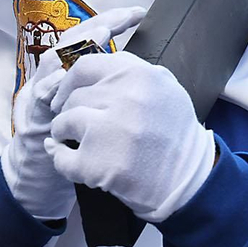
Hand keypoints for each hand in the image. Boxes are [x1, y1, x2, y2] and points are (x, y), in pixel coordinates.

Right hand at [0, 7, 144, 220]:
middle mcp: (54, 76)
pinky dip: (52, 83)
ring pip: (52, 60)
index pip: (94, 38)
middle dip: (97, 26)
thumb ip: (112, 90)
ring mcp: (39, 93)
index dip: (113, 23)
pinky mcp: (31, 116)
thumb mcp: (99, 111)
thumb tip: (142, 71)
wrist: (42, 175)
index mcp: (73, 74)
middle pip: (72, 41)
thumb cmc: (77, 142)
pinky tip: (65, 74)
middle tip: (121, 18)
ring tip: (99, 34)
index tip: (138, 14)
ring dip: (75, 46)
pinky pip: (38, 95)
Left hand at [43, 52, 214, 222]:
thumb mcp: (163, 87)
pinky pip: (61, 157)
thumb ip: (128, 70)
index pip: (85, 66)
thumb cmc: (174, 133)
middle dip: (70, 111)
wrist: (187, 180)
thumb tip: (87, 66)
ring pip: (63, 122)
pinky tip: (78, 163)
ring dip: (65, 133)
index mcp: (139, 75)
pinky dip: (64, 161)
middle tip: (78, 124)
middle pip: (73, 96)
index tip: (69, 94)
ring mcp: (108, 132)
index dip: (70, 81)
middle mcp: (124, 99)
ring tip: (77, 143)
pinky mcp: (96, 164)